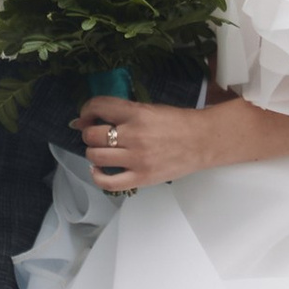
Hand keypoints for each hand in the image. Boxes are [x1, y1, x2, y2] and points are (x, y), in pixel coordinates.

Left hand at [75, 94, 227, 192]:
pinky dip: (97, 176)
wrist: (203, 141)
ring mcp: (137, 159)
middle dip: (89, 134)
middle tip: (96, 136)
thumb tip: (95, 117)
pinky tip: (99, 170)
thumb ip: (125, 112)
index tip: (86, 116)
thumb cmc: (178, 123)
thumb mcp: (150, 108)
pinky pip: (108, 182)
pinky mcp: (142, 178)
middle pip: (92, 135)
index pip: (98, 107)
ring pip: (96, 156)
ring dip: (93, 153)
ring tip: (101, 152)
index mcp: (137, 113)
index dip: (86, 111)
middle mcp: (134, 135)